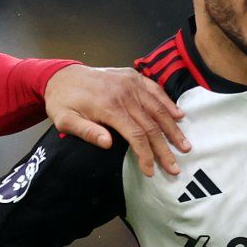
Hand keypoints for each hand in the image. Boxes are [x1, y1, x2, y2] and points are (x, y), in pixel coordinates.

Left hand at [43, 65, 189, 176]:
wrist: (61, 75)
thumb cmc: (63, 102)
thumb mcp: (65, 121)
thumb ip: (86, 132)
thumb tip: (108, 144)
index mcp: (109, 106)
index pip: (135, 134)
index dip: (146, 154)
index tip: (151, 171)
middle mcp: (124, 93)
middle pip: (151, 124)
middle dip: (164, 148)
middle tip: (175, 167)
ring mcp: (131, 83)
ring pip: (158, 108)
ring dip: (173, 129)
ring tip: (185, 146)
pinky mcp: (133, 76)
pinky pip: (155, 90)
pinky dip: (169, 103)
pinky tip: (179, 116)